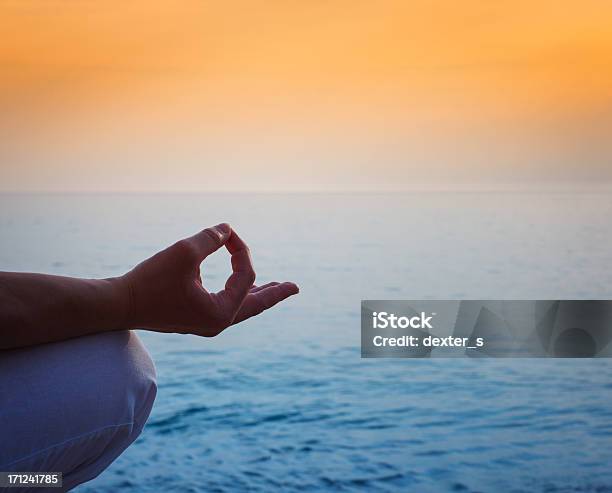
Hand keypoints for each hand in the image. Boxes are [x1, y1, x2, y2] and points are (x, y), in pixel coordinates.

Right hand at [120, 223, 298, 335]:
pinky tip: (242, 290)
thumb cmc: (149, 280)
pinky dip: (238, 296)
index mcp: (221, 313)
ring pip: (241, 308)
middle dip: (275, 293)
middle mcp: (217, 323)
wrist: (117, 305)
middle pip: (255, 305)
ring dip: (258, 295)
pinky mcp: (193, 319)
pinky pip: (225, 307)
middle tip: (296, 288)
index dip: (240, 249)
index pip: (245, 275)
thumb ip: (210, 238)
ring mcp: (205, 324)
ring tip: (276, 288)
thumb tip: (228, 229)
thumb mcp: (183, 252)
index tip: (227, 233)